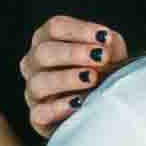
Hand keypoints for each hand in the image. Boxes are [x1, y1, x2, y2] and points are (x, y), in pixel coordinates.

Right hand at [20, 14, 127, 132]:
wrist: (104, 109)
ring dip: (66, 78)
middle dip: (73, 53)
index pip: (55, 27)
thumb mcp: (111, 55)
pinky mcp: (38, 118)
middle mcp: (34, 64)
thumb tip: (106, 40)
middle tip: (101, 57)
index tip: (105, 37)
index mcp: (47, 40)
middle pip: (43, 52)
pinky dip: (58, 108)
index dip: (80, 30)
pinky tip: (79, 102)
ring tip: (92, 78)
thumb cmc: (105, 74)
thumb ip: (109, 44)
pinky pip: (39, 113)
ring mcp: (33, 92)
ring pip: (39, 82)